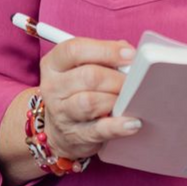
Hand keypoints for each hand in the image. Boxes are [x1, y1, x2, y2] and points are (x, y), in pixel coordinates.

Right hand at [38, 35, 143, 164]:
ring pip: (90, 102)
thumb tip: (128, 54)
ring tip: (129, 100)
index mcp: (53, 64)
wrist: (61, 130)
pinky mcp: (76, 135)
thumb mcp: (81, 68)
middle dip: (116, 78)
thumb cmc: (77, 91)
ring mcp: (61, 113)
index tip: (129, 55)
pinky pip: (99, 130)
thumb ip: (104, 57)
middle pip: (87, 76)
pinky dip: (118, 126)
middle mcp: (53, 87)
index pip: (74, 50)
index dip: (105, 50)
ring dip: (115, 99)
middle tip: (133, 81)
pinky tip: (132, 122)